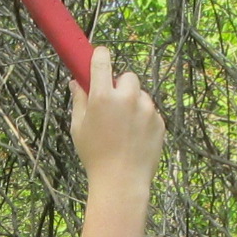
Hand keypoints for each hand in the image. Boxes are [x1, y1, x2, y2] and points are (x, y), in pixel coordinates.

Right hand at [69, 46, 164, 188]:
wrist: (122, 181)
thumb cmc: (95, 156)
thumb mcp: (79, 127)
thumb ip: (79, 100)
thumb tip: (77, 82)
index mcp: (102, 97)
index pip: (102, 60)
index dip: (100, 55)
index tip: (99, 56)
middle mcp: (127, 99)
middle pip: (127, 76)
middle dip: (120, 85)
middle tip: (112, 103)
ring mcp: (147, 110)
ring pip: (141, 95)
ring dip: (134, 103)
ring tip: (123, 127)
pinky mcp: (159, 122)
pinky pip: (151, 112)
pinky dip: (144, 118)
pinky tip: (134, 137)